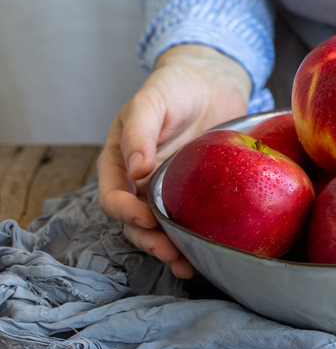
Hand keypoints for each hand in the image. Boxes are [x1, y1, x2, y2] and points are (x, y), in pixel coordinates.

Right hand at [97, 44, 252, 277]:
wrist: (210, 82)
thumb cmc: (174, 86)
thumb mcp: (151, 101)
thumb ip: (140, 132)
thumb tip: (136, 170)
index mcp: (119, 162)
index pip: (113, 197)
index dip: (125, 212)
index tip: (145, 219)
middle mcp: (140, 183)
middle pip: (135, 223)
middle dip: (149, 241)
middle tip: (170, 253)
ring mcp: (167, 191)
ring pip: (160, 230)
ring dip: (170, 250)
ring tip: (187, 266)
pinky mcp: (195, 194)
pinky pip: (189, 221)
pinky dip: (194, 241)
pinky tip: (205, 256)